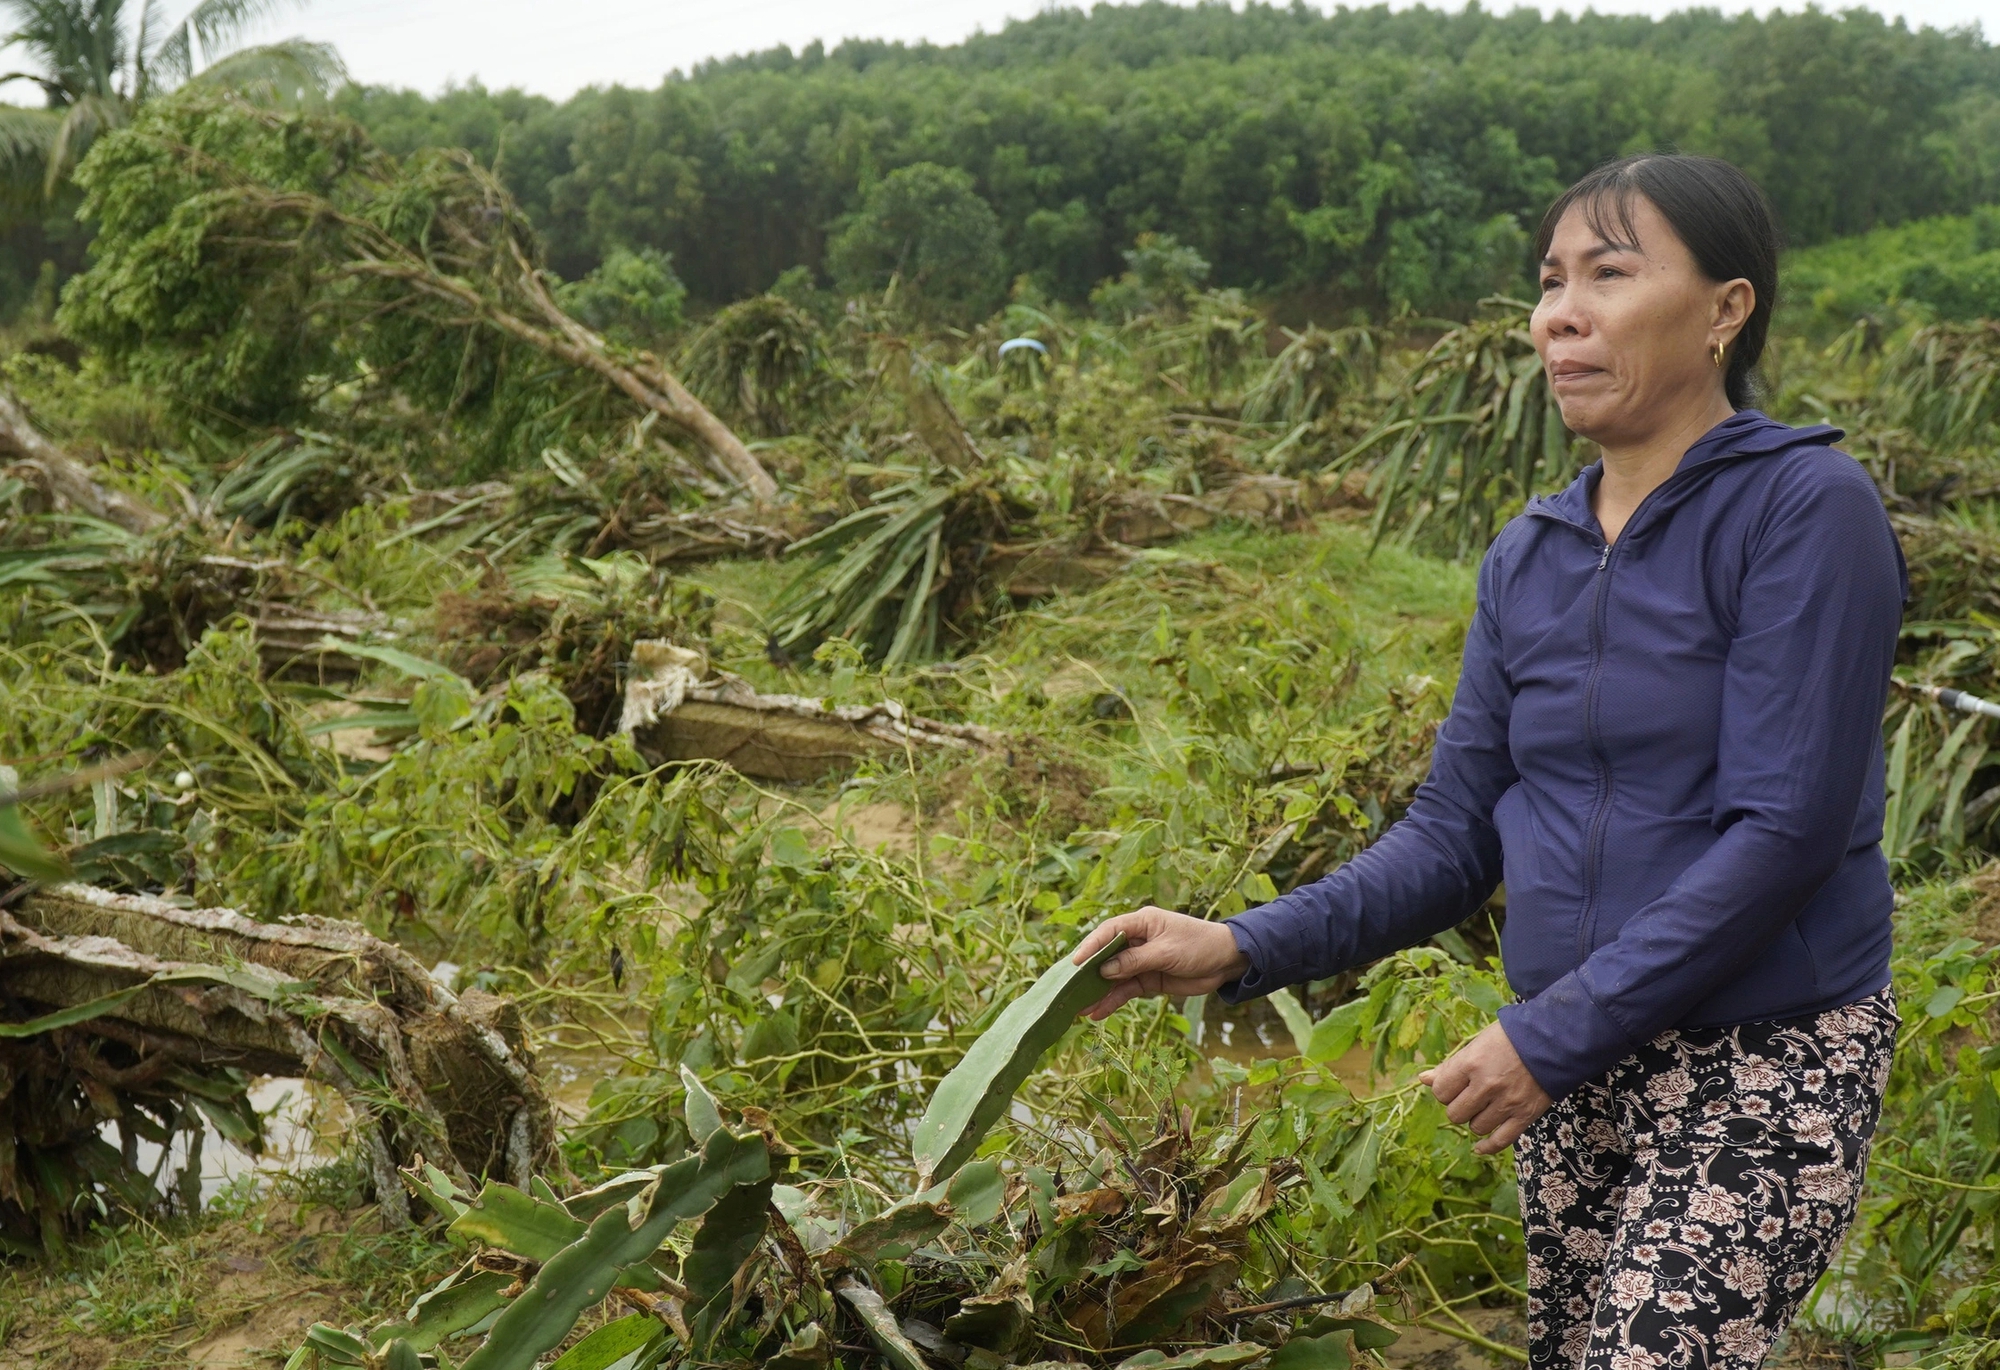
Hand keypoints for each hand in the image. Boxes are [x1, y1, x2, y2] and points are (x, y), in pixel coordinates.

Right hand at [1070, 906, 1249, 1020]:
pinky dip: (1113, 1002)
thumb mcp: (1167, 952)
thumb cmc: (1199, 945)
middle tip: (1069, 990)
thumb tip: (1105, 970)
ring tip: (1079, 1009)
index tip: (1076, 964)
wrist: (1226, 962)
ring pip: (1113, 978)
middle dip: (1088, 974)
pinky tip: (1098, 1014)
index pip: (1108, 932)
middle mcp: (1136, 940)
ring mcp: (1141, 961)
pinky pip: (1125, 991)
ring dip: (1098, 993)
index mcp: (1141, 923)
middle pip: (1106, 957)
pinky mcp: (1147, 980)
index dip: (1090, 947)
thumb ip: (1135, 961)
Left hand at [1419, 1021, 1551, 1154]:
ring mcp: (1506, 1103)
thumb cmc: (1511, 1038)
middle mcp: (1486, 1085)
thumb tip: (1423, 1079)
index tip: (1455, 1085)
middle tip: (1469, 1097)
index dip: (1445, 1090)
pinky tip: (1480, 1147)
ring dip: (1476, 1120)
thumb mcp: (1477, 1043)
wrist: (1553, 1042)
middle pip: (1455, 1113)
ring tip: (1485, 1107)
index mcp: (1471, 1063)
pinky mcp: (1525, 1115)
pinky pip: (1500, 1141)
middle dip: (1458, 1107)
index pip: (1440, 1091)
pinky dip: (1487, 1147)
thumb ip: (1450, 1065)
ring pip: (1476, 1128)